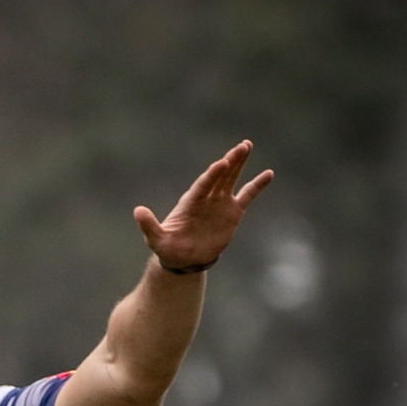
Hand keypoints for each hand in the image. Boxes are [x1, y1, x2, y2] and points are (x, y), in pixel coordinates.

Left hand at [134, 141, 273, 272]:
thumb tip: (137, 211)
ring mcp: (220, 203)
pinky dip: (257, 185)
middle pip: (220, 176)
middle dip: (230, 162)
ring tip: (247, 146)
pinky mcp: (232, 212)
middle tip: (242, 146)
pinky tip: (268, 173)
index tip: (221, 163)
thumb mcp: (156, 240)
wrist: (184, 259)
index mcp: (190, 202)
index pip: (203, 185)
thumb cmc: (169, 249)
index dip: (212, 175)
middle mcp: (206, 198)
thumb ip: (149, 226)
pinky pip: (247, 196)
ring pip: (232, 179)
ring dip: (240, 164)